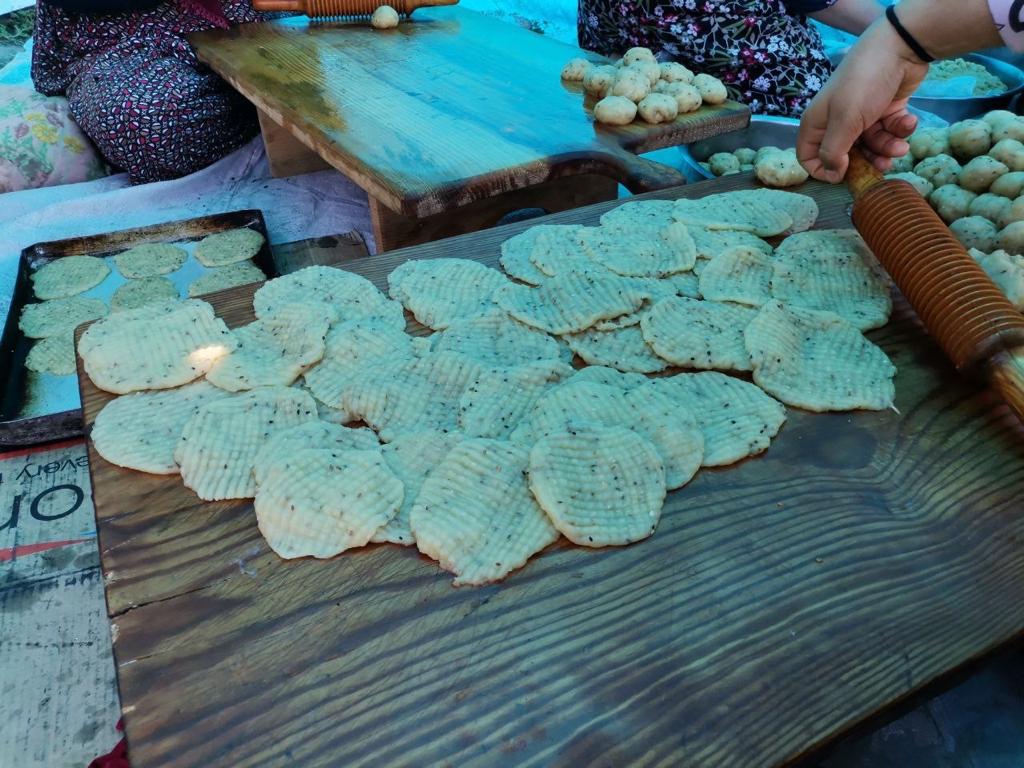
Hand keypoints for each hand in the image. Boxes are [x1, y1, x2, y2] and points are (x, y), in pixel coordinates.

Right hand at [797, 19, 928, 182]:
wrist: (900, 49)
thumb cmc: (863, 85)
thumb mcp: (844, 121)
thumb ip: (833, 152)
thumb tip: (832, 173)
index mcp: (818, 124)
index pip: (809, 156)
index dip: (823, 170)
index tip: (843, 175)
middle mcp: (836, 122)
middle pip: (845, 156)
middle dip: (865, 161)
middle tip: (881, 165)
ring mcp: (861, 117)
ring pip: (871, 146)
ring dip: (887, 148)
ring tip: (901, 146)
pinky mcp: (884, 111)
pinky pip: (889, 131)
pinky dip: (900, 130)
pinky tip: (908, 121)